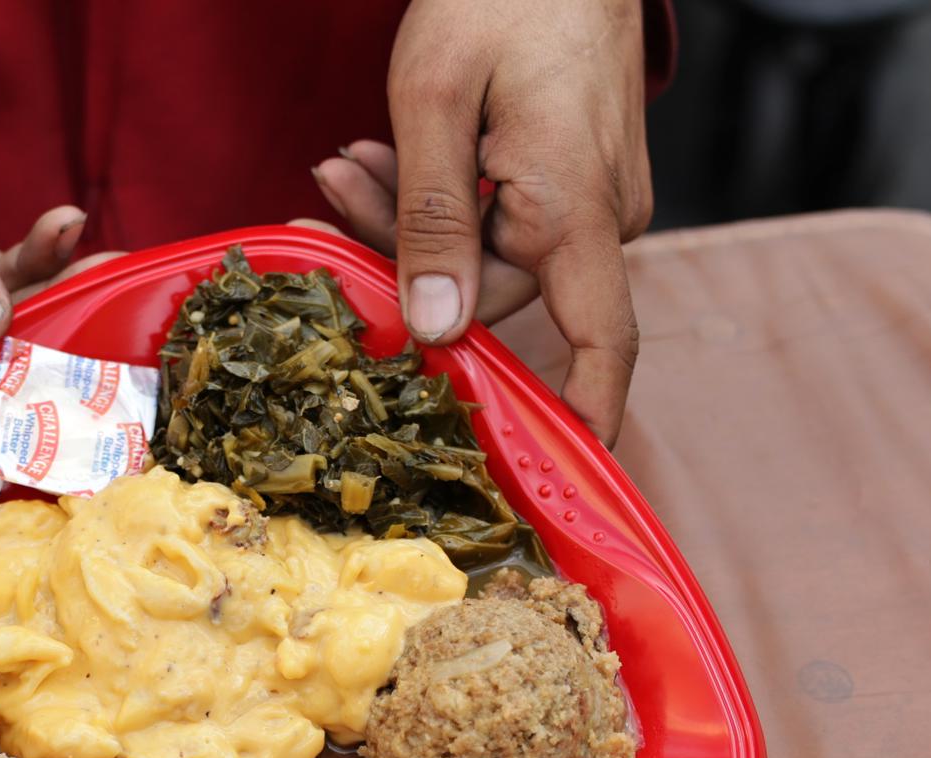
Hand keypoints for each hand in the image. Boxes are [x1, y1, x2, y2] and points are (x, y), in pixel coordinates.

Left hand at [311, 0, 652, 443]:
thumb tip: (437, 330)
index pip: (602, 344)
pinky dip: (435, 193)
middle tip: (328, 190)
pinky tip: (382, 155)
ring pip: (480, 252)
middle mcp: (599, 215)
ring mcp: (590, 195)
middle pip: (491, 290)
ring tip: (348, 159)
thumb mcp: (437, 102)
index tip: (550, 482)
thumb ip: (430, 220)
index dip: (580, 419)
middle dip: (400, 256)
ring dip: (403, 217)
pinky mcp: (570, 175)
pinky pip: (495, 214)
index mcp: (579, 209)